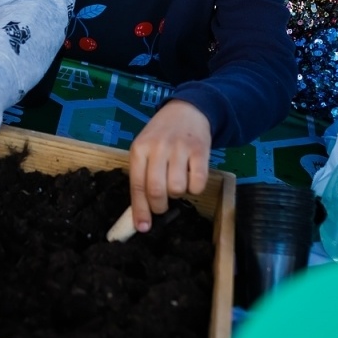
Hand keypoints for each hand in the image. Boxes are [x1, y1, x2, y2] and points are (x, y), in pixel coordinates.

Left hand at [127, 100, 211, 232]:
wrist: (187, 110)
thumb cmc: (161, 134)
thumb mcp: (145, 148)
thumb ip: (142, 175)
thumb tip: (140, 215)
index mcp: (139, 149)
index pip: (137, 185)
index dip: (140, 210)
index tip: (142, 228)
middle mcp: (158, 148)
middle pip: (156, 190)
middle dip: (159, 206)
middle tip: (162, 205)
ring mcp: (180, 148)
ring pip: (177, 188)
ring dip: (178, 194)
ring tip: (177, 183)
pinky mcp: (201, 150)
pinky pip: (198, 182)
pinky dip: (195, 188)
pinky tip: (192, 178)